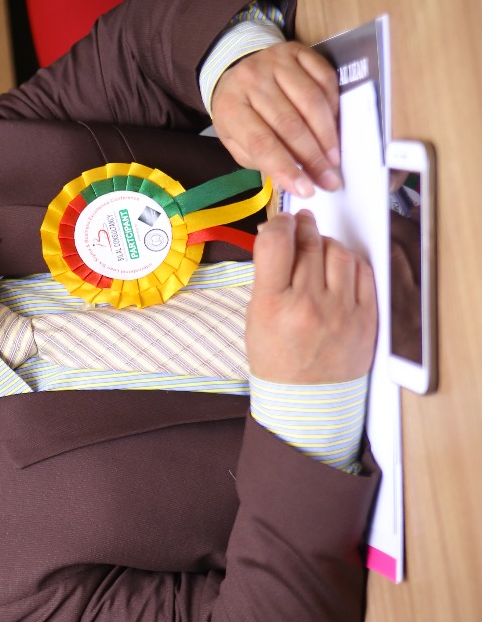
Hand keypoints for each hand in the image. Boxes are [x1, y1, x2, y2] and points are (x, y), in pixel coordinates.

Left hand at [210, 41, 341, 198]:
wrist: (235, 66)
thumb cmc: (238, 111)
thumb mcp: (234, 138)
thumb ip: (258, 158)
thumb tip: (291, 178)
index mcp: (230, 107)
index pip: (260, 143)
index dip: (286, 168)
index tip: (306, 191)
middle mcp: (251, 81)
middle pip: (289, 124)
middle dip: (313, 158)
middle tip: (330, 180)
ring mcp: (275, 62)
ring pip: (311, 101)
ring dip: (327, 135)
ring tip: (335, 159)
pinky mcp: (297, 50)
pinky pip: (325, 79)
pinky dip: (333, 105)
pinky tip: (335, 126)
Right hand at [245, 211, 375, 382]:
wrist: (306, 399)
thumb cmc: (276, 357)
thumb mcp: (256, 315)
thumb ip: (266, 275)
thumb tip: (277, 236)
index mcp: (273, 305)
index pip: (276, 243)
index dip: (278, 224)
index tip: (280, 222)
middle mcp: (308, 304)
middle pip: (309, 243)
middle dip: (303, 227)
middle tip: (300, 224)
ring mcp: (340, 310)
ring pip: (338, 252)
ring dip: (327, 242)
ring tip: (318, 246)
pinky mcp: (365, 317)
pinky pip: (363, 272)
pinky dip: (350, 261)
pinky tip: (339, 264)